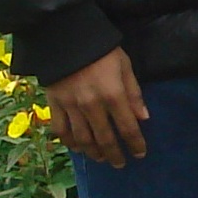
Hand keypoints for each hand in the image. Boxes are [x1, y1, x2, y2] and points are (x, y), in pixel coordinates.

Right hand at [45, 47, 148, 167]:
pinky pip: (61, 130)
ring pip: (83, 139)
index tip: (140, 154)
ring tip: (101, 158)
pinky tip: (77, 147)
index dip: (135, 144)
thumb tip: (143, 118)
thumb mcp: (124, 65)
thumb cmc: (101, 48)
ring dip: (93, 153)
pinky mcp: (54, 103)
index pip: (128, 128)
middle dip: (115, 154)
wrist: (66, 34)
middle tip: (120, 163)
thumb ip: (133, 93)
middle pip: (105, 139)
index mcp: (113, 94)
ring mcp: (71, 106)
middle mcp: (92, 105)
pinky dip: (69, 142)